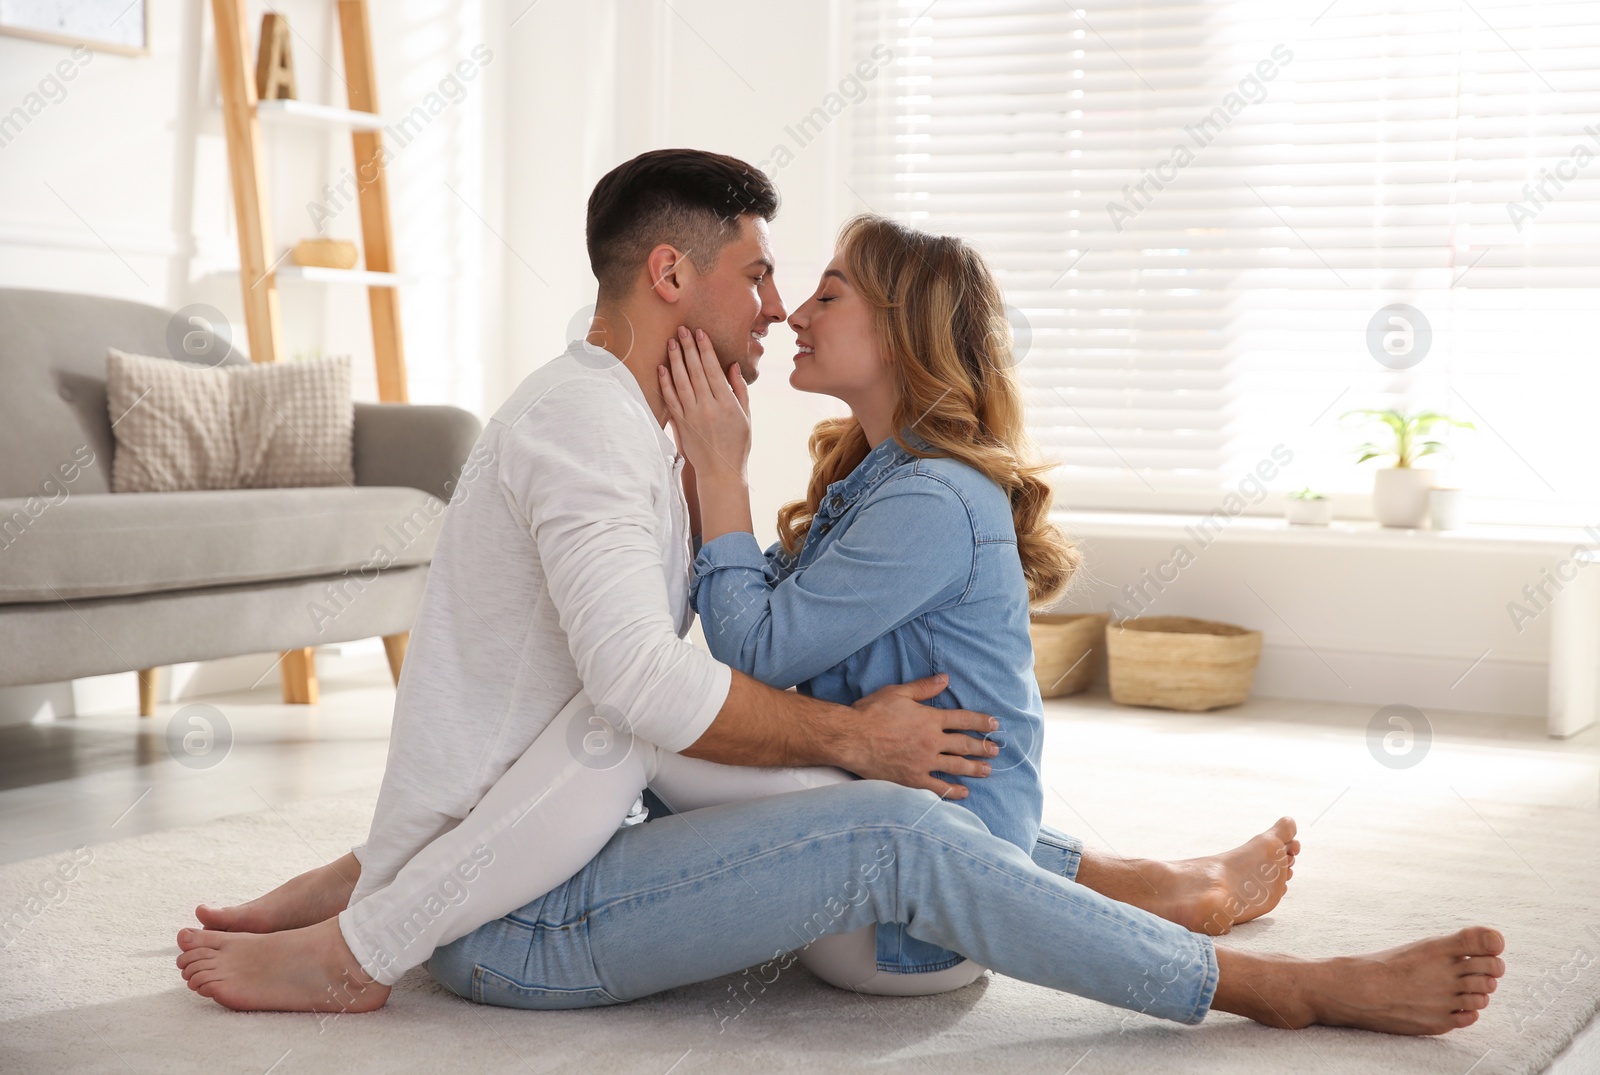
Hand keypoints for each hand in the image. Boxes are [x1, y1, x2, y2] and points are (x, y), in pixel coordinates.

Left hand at [658, 326, 749, 480]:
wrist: (720, 471)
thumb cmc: (737, 443)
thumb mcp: (746, 416)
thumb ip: (739, 389)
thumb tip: (731, 365)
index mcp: (726, 403)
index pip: (713, 370)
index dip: (705, 349)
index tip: (700, 333)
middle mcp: (707, 407)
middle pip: (695, 371)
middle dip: (688, 348)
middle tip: (682, 329)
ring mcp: (692, 416)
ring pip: (681, 382)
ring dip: (675, 360)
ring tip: (671, 342)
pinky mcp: (681, 424)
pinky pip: (671, 400)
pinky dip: (665, 383)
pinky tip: (662, 368)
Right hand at [843, 674, 998, 799]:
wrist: (852, 737)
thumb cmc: (871, 712)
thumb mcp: (898, 693)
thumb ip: (924, 687)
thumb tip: (946, 678)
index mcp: (930, 718)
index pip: (963, 719)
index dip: (981, 721)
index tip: (994, 725)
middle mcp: (932, 741)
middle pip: (964, 744)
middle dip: (983, 746)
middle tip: (995, 750)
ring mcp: (924, 762)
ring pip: (956, 766)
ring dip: (974, 768)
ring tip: (988, 771)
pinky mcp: (913, 778)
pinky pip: (938, 787)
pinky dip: (953, 791)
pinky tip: (963, 792)